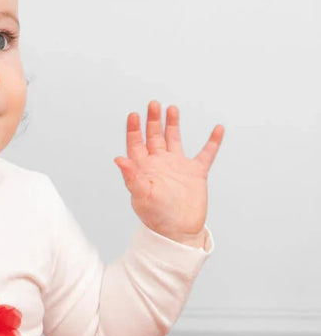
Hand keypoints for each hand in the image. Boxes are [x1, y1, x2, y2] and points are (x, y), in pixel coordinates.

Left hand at [114, 100, 223, 246]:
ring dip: (173, 124)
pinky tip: (218, 128)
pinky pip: (206, 153)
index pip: (136, 144)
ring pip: (174, 140)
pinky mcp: (196, 173)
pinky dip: (213, 142)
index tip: (134, 115)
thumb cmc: (156, 217)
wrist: (178, 232)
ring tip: (171, 108)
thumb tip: (118, 159)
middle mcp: (159, 164)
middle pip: (154, 137)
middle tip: (153, 104)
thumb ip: (131, 176)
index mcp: (144, 168)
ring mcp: (178, 167)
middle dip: (153, 120)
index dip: (134, 129)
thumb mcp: (141, 196)